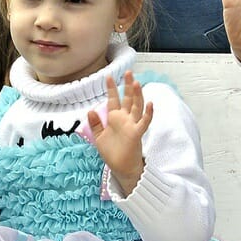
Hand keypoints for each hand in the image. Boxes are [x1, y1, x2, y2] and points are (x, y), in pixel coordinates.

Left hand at [88, 72, 151, 194]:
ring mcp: (132, 125)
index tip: (108, 76)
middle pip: (127, 99)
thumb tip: (90, 110)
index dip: (112, 88)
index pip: (114, 100)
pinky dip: (148, 113)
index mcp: (115, 118)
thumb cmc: (112, 153)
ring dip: (137, 95)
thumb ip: (96, 123)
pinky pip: (144, 122)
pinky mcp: (137, 134)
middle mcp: (125, 119)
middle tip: (128, 72)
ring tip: (137, 83)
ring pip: (137, 107)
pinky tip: (150, 103)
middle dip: (128, 86)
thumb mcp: (99, 137)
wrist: (120, 168)